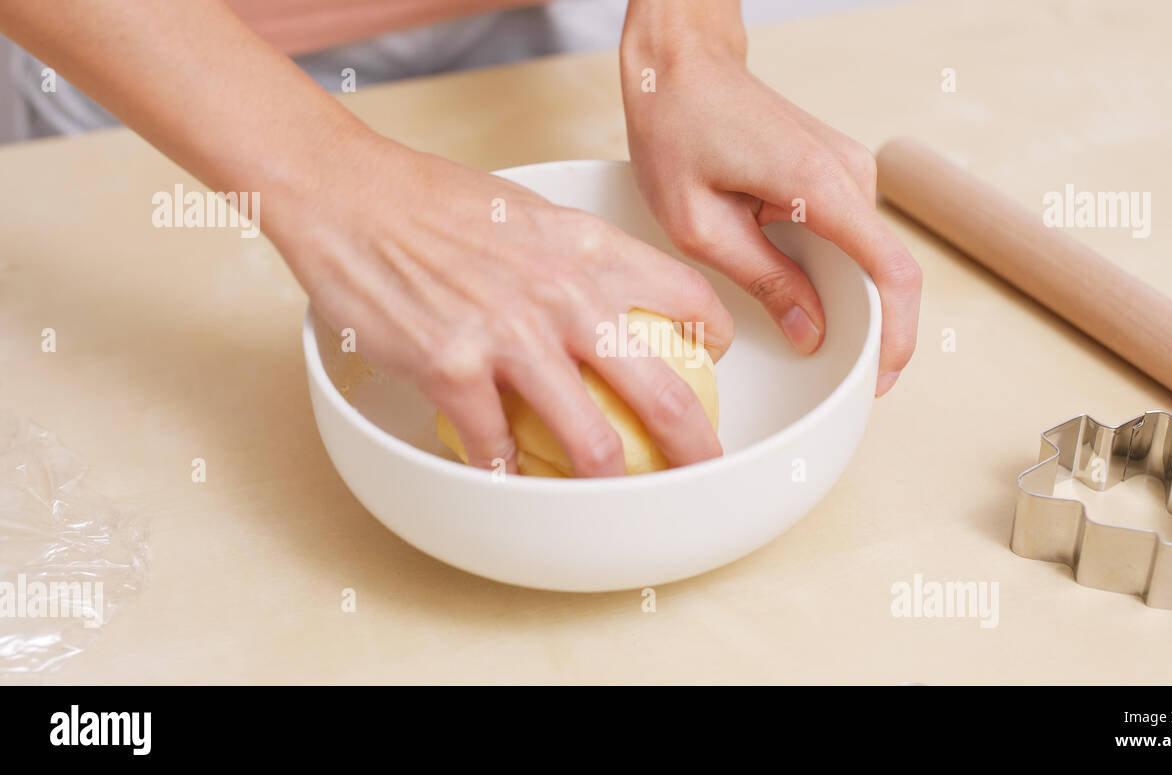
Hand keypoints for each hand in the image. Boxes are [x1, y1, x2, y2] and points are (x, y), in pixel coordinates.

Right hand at [271, 133, 732, 475]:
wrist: (350, 196)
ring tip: (612, 496)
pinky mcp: (453, 372)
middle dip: (695, 447)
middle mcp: (563, 297)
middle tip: (700, 468)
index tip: (713, 363)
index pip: (690, 300)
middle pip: (664, 394)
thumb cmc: (432, 200)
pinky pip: (496, 450)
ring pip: (591, 444)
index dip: (716, 340)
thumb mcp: (532, 211)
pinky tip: (508, 475)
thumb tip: (608, 297)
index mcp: (589, 248)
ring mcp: (509, 340)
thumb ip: (578, 257)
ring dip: (608, 483)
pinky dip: (506, 473)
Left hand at [620, 13, 920, 395]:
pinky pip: (850, 237)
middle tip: (834, 373)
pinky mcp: (837, 173)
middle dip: (871, 329)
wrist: (682, 66)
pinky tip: (797, 292)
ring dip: (848, 301)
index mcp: (820, 185)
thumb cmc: (679, 130)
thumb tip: (813, 333)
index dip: (896, 335)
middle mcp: (850, 173)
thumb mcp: (700, 225)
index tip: (878, 379)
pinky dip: (834, 273)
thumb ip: (764, 280)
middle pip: (887, 270)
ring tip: (804, 332)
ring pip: (869, 256)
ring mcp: (850, 170)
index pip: (892, 272)